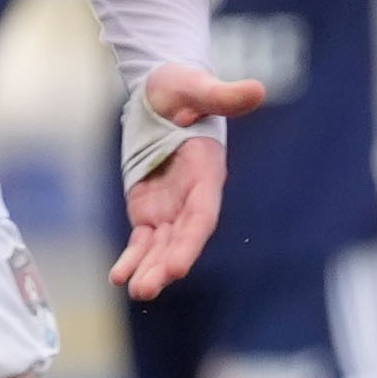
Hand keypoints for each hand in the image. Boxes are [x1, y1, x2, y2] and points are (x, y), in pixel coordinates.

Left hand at [108, 62, 266, 297]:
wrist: (163, 92)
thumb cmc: (181, 87)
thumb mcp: (197, 87)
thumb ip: (223, 95)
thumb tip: (257, 90)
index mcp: (206, 172)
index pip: (201, 215)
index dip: (189, 242)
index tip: (175, 266)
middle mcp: (192, 197)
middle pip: (181, 239)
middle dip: (165, 264)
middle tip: (147, 288)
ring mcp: (170, 205)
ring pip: (161, 246)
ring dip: (149, 269)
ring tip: (136, 290)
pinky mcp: (149, 208)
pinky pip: (142, 240)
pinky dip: (133, 258)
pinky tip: (119, 277)